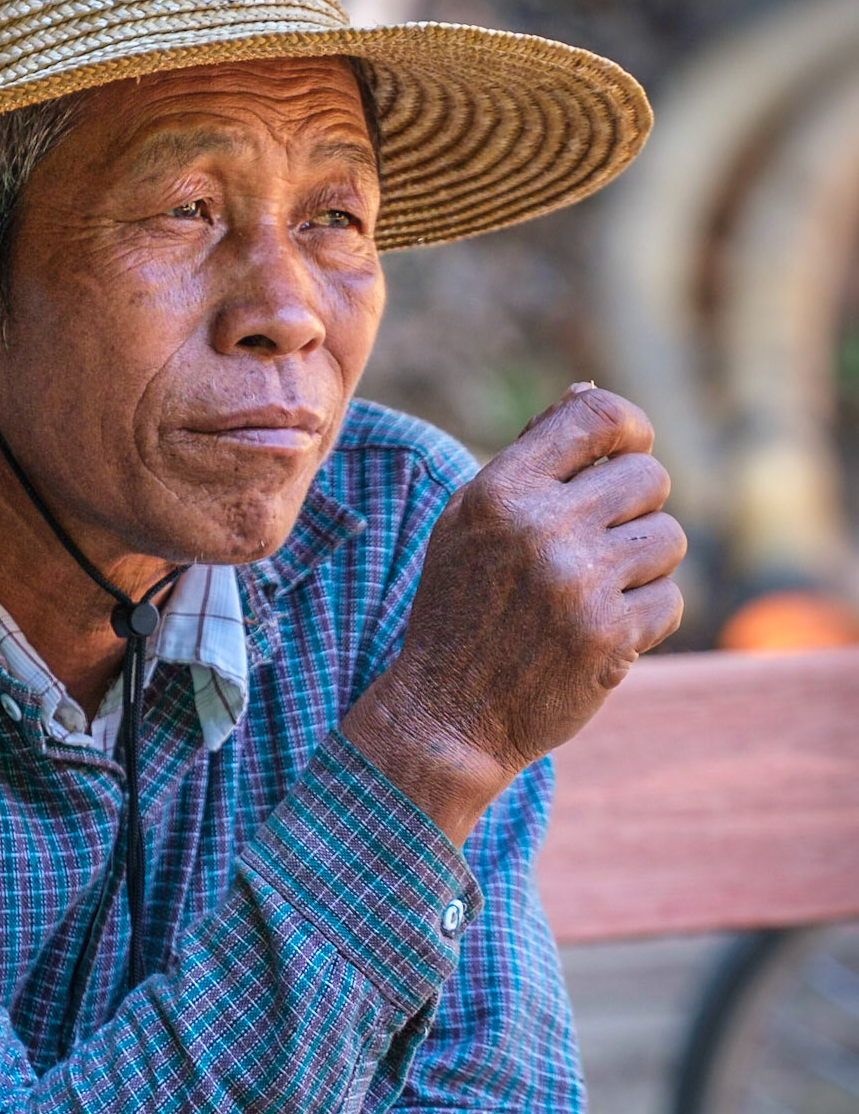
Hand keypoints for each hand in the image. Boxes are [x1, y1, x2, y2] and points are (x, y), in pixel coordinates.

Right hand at [342, 384, 684, 844]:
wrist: (444, 717)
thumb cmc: (459, 612)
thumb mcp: (468, 524)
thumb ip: (528, 460)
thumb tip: (589, 395)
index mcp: (500, 492)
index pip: (598, 419)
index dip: (630, 427)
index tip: (630, 449)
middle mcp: (541, 530)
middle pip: (648, 479)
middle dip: (636, 510)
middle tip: (602, 547)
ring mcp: (578, 585)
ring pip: (668, 539)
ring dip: (643, 568)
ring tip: (598, 595)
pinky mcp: (610, 637)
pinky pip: (670, 600)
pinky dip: (646, 620)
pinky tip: (603, 636)